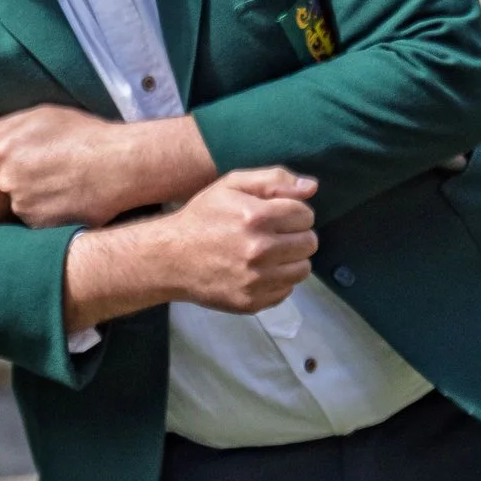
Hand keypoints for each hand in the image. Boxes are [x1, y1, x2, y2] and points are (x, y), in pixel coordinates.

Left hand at [0, 107, 215, 227]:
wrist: (120, 166)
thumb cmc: (85, 135)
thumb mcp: (44, 115)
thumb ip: (6, 125)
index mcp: (4, 149)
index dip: (15, 156)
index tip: (37, 155)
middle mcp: (7, 179)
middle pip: (5, 181)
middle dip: (22, 177)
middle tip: (53, 171)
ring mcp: (22, 205)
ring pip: (19, 201)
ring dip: (34, 197)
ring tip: (63, 185)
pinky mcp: (38, 225)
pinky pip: (34, 219)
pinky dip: (46, 212)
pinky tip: (66, 200)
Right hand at [60, 166, 318, 332]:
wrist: (169, 258)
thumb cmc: (202, 217)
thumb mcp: (230, 185)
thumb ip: (273, 179)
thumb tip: (312, 187)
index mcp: (255, 217)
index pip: (305, 215)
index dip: (293, 212)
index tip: (276, 215)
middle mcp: (259, 250)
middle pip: (309, 242)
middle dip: (295, 235)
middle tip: (273, 234)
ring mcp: (256, 280)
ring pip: (303, 269)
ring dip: (291, 259)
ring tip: (269, 253)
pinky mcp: (252, 302)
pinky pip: (286, 290)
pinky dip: (278, 280)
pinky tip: (258, 271)